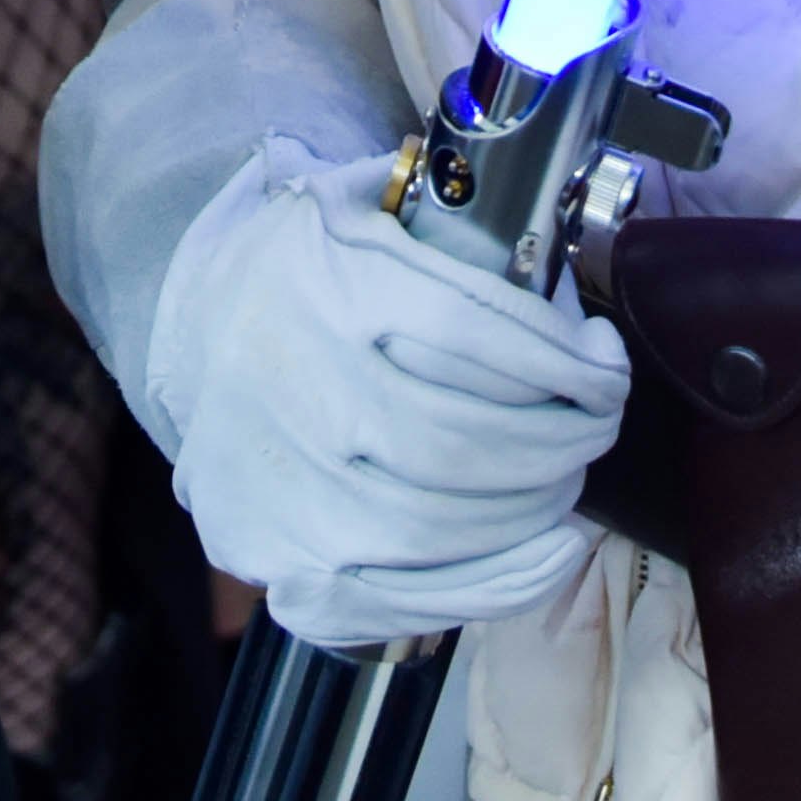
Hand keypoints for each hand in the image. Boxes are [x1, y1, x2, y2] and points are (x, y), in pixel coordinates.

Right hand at [138, 144, 628, 651]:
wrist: (193, 328)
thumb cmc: (310, 268)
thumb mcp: (369, 201)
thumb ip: (461, 226)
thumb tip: (568, 286)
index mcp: (323, 282)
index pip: (472, 333)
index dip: (564, 362)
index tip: (606, 366)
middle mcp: (291, 385)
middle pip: (465, 442)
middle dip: (564, 441)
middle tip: (596, 425)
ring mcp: (277, 484)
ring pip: (443, 525)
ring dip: (537, 507)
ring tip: (566, 475)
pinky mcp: (272, 557)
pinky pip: (402, 599)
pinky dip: (495, 583)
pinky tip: (548, 550)